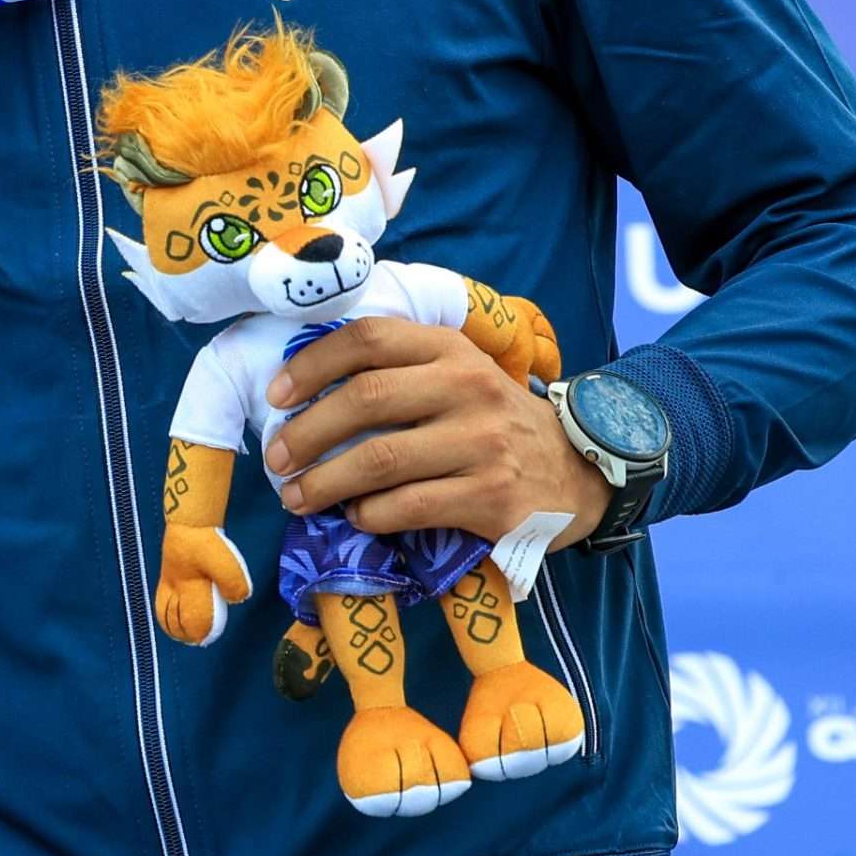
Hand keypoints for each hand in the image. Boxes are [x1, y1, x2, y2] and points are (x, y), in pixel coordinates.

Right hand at [153, 524, 249, 645]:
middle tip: (192, 639)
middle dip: (182, 632)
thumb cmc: (206, 543)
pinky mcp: (166, 572)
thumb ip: (233, 585)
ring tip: (180, 631)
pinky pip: (162, 598)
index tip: (202, 640)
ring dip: (171, 623)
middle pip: (173, 618)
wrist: (188, 521)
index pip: (190, 619)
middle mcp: (174, 588)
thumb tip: (235, 601)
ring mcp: (167, 580)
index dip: (197, 632)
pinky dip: (165, 610)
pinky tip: (173, 609)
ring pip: (164, 609)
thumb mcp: (226, 563)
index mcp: (188, 589)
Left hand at [260, 321, 602, 542]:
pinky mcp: (492, 498)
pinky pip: (408, 506)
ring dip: (324, 482)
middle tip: (276, 460)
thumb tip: (301, 395)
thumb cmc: (493, 421)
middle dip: (305, 432)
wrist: (579, 469)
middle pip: (365, 400)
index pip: (369, 338)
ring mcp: (483, 444)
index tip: (275, 395)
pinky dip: (368, 514)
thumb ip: (397, 371)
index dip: (311, 364)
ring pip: (380, 459)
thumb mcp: (456, 375)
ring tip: (295, 497)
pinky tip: (354, 517)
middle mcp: (468, 388)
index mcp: (450, 350)